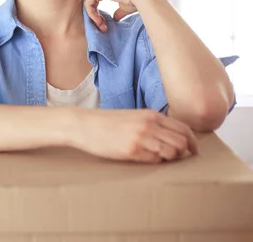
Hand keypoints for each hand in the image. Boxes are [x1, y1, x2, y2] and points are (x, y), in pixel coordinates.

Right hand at [72, 109, 197, 162]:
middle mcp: (149, 125)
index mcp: (150, 115)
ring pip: (171, 152)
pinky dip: (154, 162)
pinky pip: (154, 160)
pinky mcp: (131, 150)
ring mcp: (141, 138)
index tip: (193, 151)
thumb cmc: (105, 122)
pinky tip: (144, 159)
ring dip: (168, 159)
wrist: (83, 124)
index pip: (183, 129)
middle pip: (181, 143)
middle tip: (175, 159)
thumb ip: (151, 124)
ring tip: (156, 158)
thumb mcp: (132, 116)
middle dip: (182, 153)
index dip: (192, 142)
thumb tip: (170, 138)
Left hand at [84, 0, 150, 32]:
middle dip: (95, 17)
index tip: (105, 25)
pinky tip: (99, 21)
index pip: (96, 2)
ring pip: (89, 5)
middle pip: (91, 4)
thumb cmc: (135, 0)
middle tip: (103, 28)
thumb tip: (115, 19)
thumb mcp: (124, 8)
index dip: (98, 15)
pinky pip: (88, 4)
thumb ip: (117, 12)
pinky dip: (92, 14)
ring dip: (94, 17)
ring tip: (102, 26)